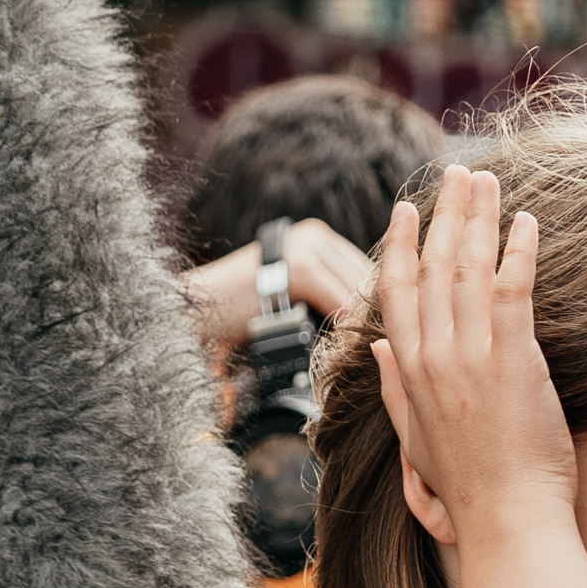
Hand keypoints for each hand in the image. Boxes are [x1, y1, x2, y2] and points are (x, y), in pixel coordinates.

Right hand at [181, 216, 377, 362]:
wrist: (196, 313)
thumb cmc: (244, 315)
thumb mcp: (293, 295)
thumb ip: (328, 295)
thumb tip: (371, 317)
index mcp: (318, 238)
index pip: (367, 269)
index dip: (384, 300)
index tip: (390, 331)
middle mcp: (316, 236)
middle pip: (368, 277)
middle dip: (378, 312)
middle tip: (385, 347)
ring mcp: (307, 248)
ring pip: (357, 291)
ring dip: (365, 322)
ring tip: (372, 351)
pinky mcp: (300, 268)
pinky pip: (340, 301)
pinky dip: (347, 325)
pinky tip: (349, 347)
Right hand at [367, 169, 573, 549]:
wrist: (507, 521)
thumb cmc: (469, 492)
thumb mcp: (416, 439)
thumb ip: (395, 388)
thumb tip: (379, 346)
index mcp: (410, 372)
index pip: (397, 292)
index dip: (402, 244)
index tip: (407, 208)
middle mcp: (434, 356)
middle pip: (434, 267)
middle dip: (444, 213)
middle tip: (457, 173)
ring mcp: (471, 356)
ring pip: (470, 267)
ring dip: (479, 217)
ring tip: (488, 180)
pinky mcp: (512, 360)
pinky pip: (513, 288)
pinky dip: (519, 250)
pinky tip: (527, 221)